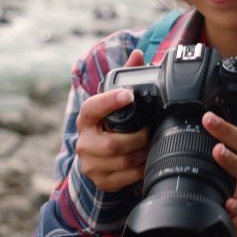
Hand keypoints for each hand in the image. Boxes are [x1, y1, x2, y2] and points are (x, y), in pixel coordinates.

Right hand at [75, 49, 149, 191]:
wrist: (93, 156)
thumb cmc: (106, 124)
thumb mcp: (111, 101)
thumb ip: (123, 76)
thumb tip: (138, 54)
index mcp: (86, 119)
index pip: (92, 108)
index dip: (110, 101)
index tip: (129, 94)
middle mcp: (84, 143)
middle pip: (114, 143)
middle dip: (138, 137)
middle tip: (150, 130)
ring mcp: (91, 164)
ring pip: (124, 161)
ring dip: (143, 152)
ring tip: (152, 143)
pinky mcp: (102, 181)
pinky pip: (128, 177)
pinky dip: (142, 168)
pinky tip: (147, 159)